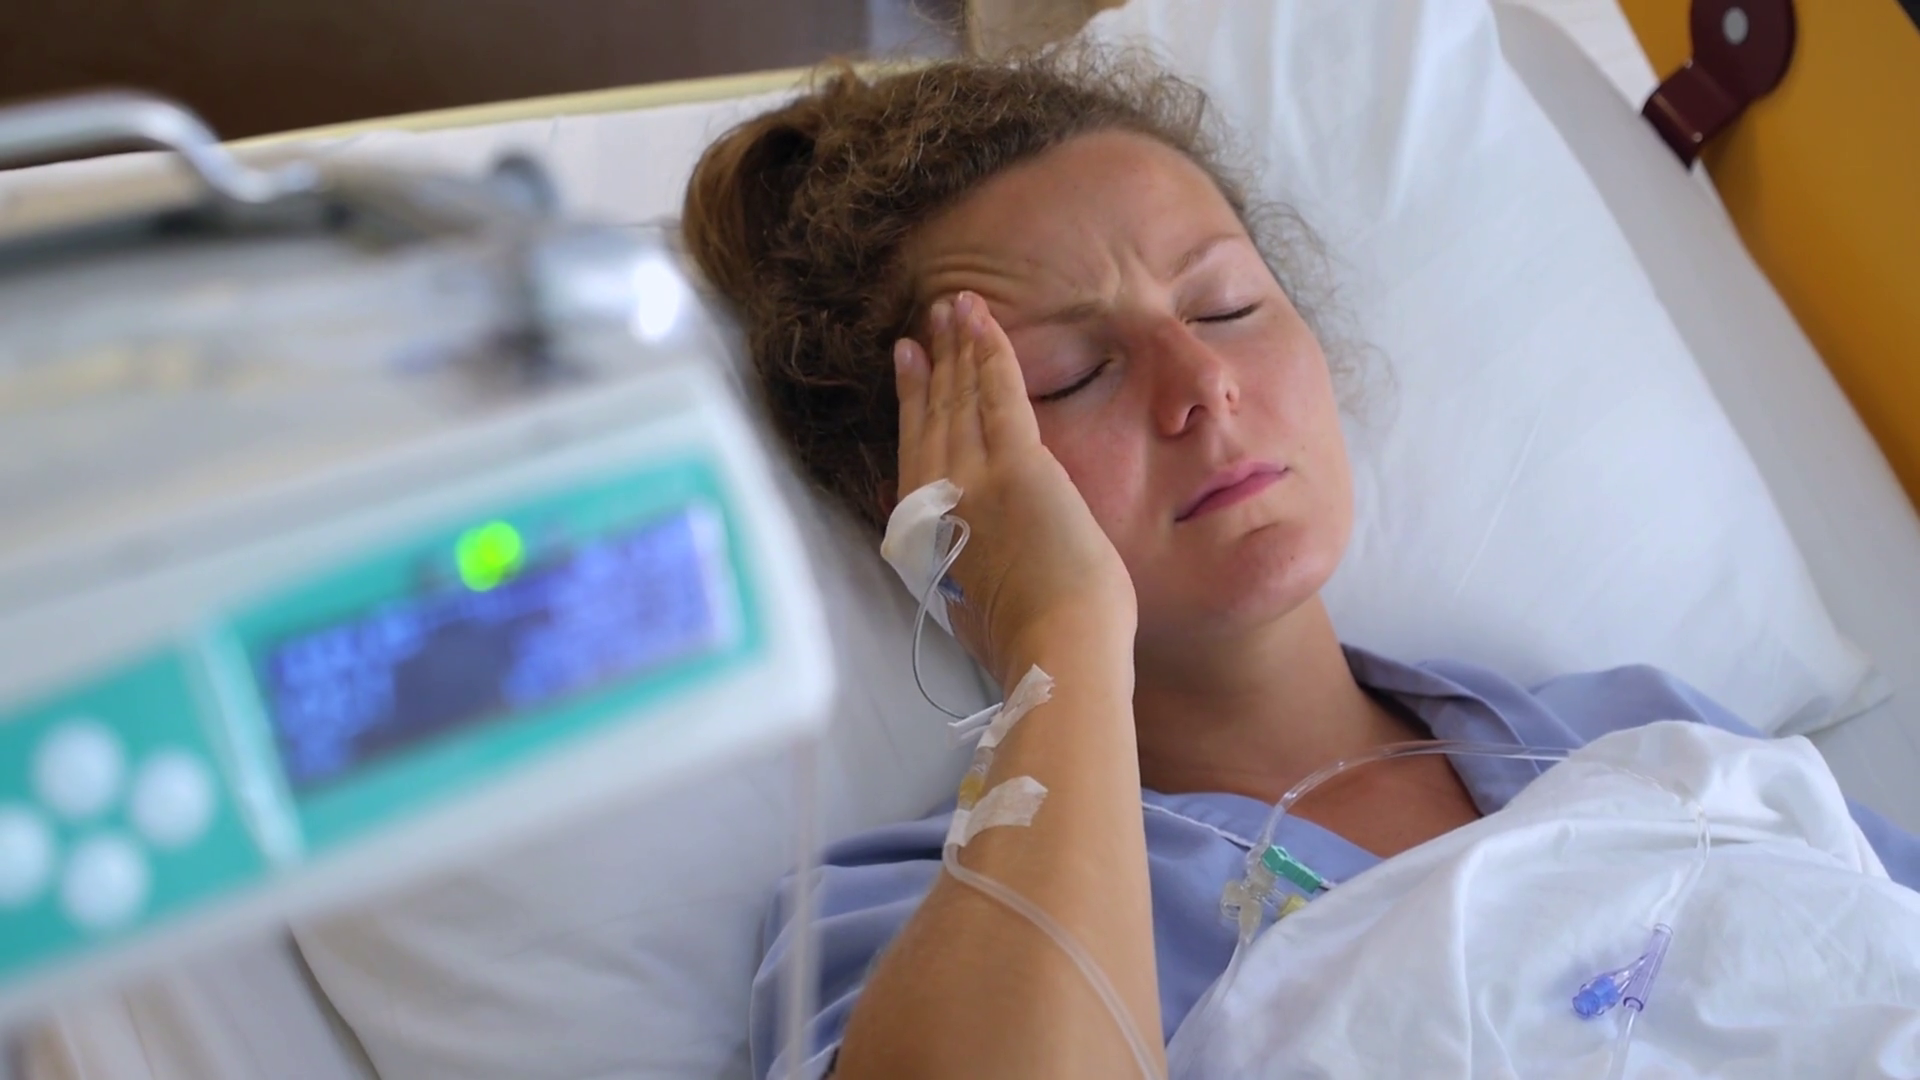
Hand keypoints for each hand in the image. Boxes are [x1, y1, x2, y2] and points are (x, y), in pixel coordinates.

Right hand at [894, 291, 1137, 685]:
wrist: (1057, 652)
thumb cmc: (1032, 647)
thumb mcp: (980, 615)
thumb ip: (968, 584)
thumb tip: (971, 585)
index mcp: (935, 534)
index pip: (919, 452)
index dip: (913, 403)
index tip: (909, 364)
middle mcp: (942, 499)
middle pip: (934, 416)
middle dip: (933, 363)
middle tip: (928, 320)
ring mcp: (975, 478)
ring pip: (962, 398)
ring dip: (957, 346)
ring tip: (952, 305)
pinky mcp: (1016, 465)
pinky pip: (998, 393)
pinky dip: (988, 351)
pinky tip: (980, 318)